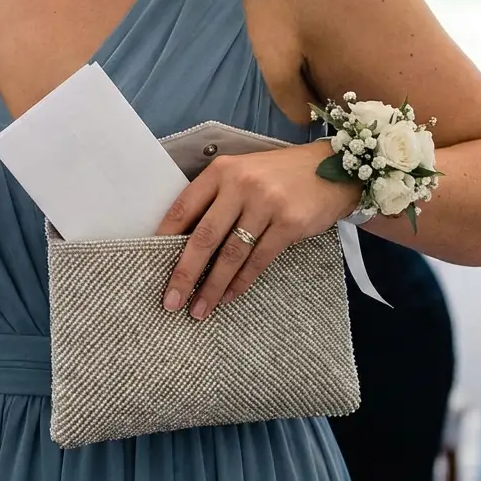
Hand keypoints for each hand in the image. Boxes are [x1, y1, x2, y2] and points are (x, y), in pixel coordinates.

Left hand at [157, 141, 359, 320]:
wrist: (330, 170)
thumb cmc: (278, 176)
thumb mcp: (242, 174)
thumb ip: (216, 199)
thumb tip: (183, 242)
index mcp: (221, 171)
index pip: (184, 207)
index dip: (164, 238)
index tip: (149, 263)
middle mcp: (241, 185)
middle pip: (204, 237)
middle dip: (184, 273)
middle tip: (170, 301)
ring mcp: (266, 204)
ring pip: (231, 254)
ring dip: (212, 286)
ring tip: (198, 310)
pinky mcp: (289, 224)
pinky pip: (258, 260)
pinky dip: (241, 282)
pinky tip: (228, 297)